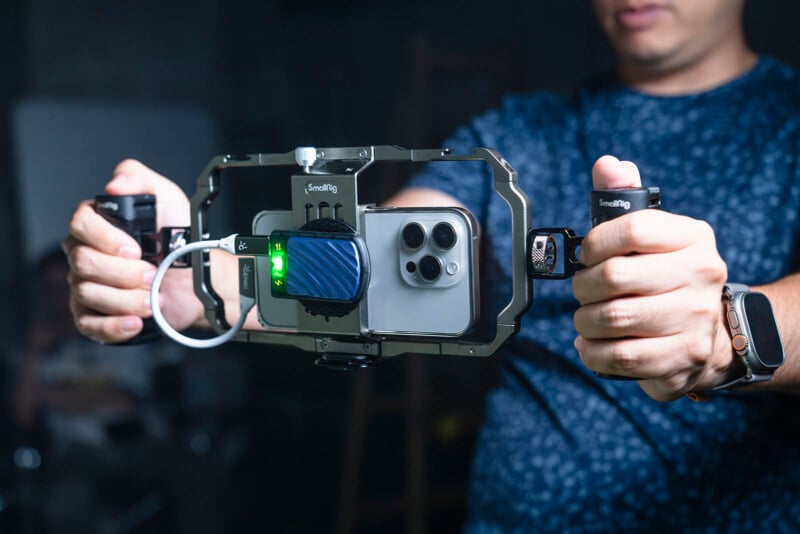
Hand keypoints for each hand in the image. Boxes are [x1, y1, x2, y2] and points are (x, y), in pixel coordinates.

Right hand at [62, 160, 201, 342]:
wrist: (197, 278)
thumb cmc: (181, 238)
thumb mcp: (167, 198)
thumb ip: (139, 179)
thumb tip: (116, 183)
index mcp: (97, 225)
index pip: (80, 224)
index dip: (106, 238)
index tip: (135, 248)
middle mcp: (86, 254)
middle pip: (84, 263)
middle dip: (124, 273)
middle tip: (152, 274)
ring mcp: (87, 286)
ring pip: (88, 293)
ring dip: (127, 298)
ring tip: (153, 297)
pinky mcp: (95, 315)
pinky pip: (89, 325)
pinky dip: (114, 326)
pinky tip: (136, 321)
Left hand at [572, 155, 733, 400]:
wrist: (711, 332)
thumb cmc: (665, 275)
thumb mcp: (652, 232)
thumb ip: (625, 195)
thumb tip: (608, 164)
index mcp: (692, 237)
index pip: (632, 228)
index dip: (595, 243)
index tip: (587, 254)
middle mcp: (701, 275)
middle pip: (614, 277)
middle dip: (583, 286)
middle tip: (584, 290)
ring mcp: (695, 320)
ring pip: (612, 318)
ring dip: (585, 320)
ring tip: (588, 318)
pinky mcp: (683, 358)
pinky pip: (619, 357)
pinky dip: (593, 351)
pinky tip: (592, 343)